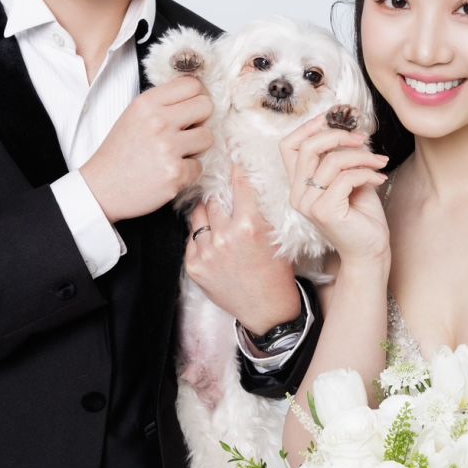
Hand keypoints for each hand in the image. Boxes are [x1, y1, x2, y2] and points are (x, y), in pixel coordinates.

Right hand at [80, 76, 211, 222]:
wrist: (102, 188)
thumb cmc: (120, 153)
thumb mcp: (134, 116)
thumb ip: (163, 104)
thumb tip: (198, 95)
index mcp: (147, 104)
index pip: (191, 84)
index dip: (198, 96)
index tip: (193, 108)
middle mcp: (158, 122)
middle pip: (205, 106)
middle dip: (201, 119)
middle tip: (187, 132)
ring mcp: (168, 148)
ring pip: (208, 137)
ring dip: (197, 147)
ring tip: (176, 153)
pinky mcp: (176, 174)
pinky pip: (199, 167)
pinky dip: (187, 172)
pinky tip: (168, 172)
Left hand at [185, 164, 301, 333]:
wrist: (266, 310)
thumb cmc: (276, 273)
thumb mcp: (275, 237)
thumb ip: (259, 211)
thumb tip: (245, 185)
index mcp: (249, 225)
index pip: (238, 185)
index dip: (235, 169)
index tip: (231, 157)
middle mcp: (225, 236)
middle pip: (214, 199)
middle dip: (219, 196)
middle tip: (223, 196)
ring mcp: (206, 252)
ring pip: (198, 216)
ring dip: (207, 214)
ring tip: (217, 220)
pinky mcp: (194, 266)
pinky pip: (191, 239)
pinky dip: (201, 237)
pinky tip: (213, 243)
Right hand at [280, 115, 390, 267]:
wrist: (370, 251)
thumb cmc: (361, 216)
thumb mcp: (349, 179)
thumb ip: (342, 158)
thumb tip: (349, 129)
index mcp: (299, 185)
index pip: (288, 146)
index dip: (309, 127)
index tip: (335, 119)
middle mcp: (298, 194)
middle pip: (307, 147)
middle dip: (338, 136)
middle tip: (363, 139)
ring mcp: (308, 204)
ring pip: (331, 161)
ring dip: (361, 157)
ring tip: (379, 163)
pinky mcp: (324, 211)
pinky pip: (345, 178)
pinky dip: (366, 174)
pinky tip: (379, 179)